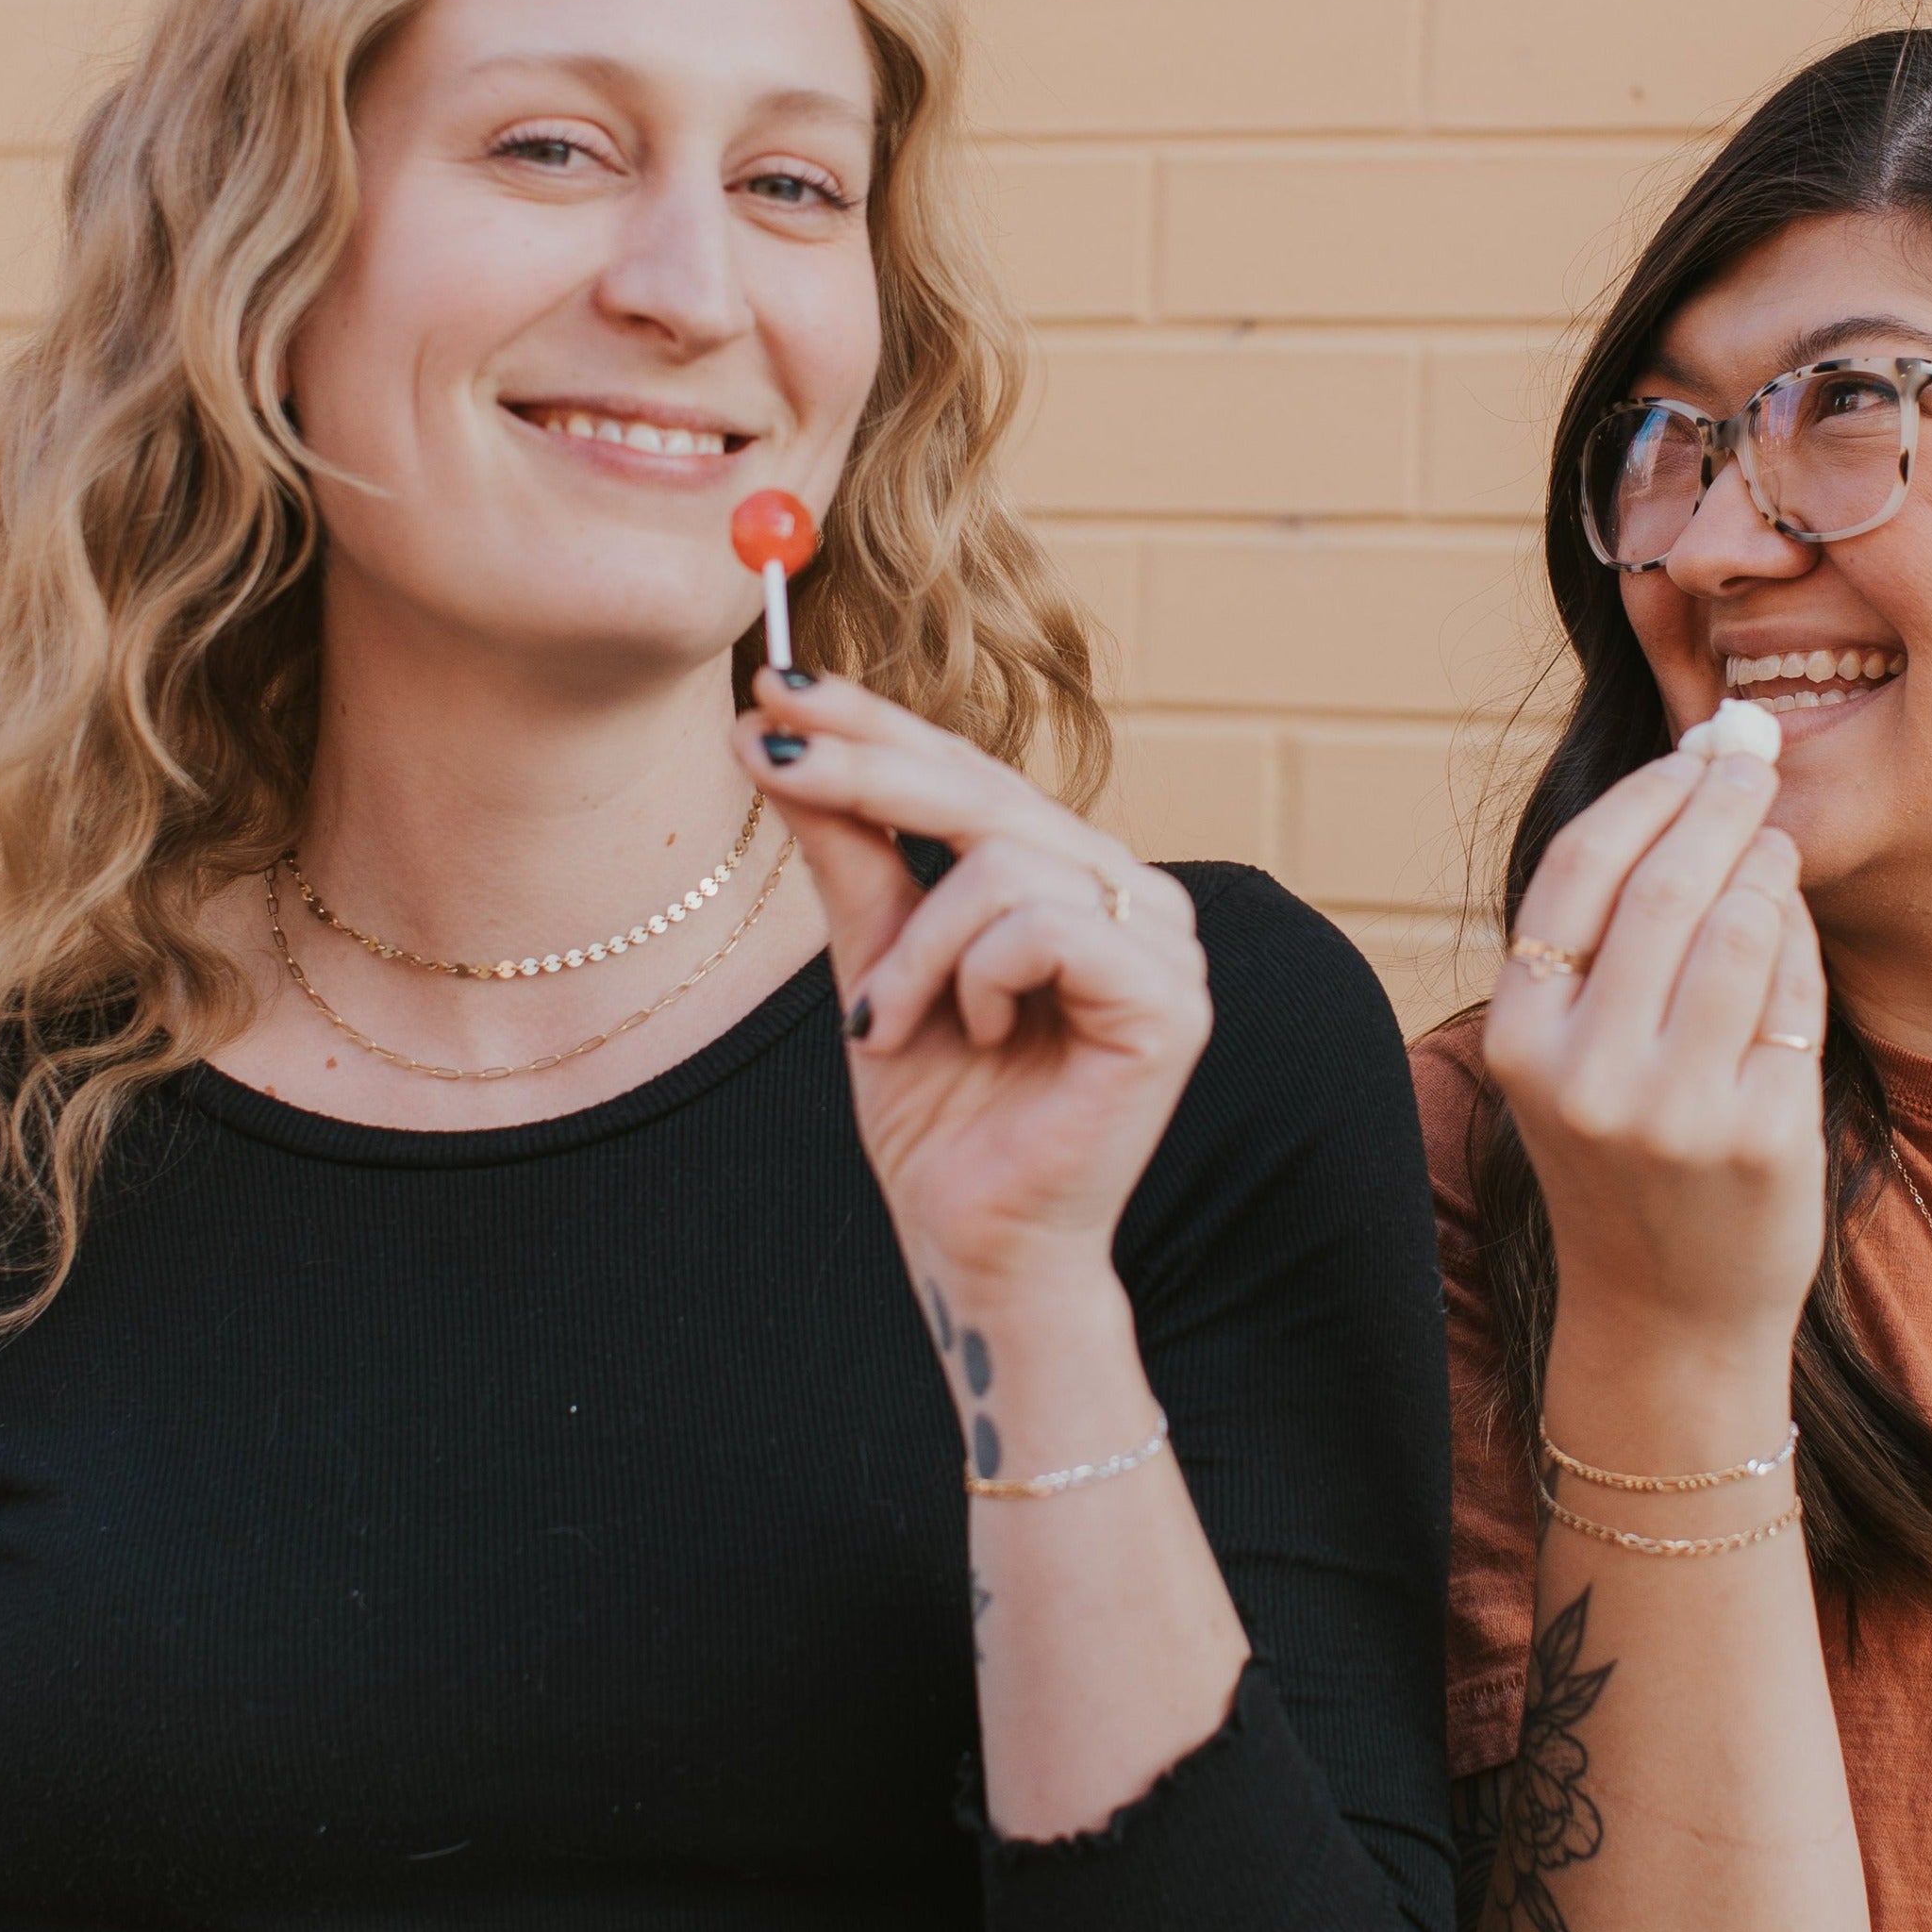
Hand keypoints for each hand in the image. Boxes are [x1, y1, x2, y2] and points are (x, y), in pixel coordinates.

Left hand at [735, 672, 1210, 1295]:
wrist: (977, 1246)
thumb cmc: (940, 1120)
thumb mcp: (874, 965)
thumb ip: (852, 857)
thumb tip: (775, 735)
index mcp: (1076, 877)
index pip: (974, 771)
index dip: (878, 722)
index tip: (775, 684)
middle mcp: (1135, 894)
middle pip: (988, 788)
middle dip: (862, 767)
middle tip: (761, 750)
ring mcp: (1165, 943)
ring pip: (1002, 860)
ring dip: (914, 948)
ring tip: (886, 1026)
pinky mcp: (1171, 1000)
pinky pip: (1041, 926)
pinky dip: (973, 978)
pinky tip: (968, 1036)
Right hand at [1482, 747, 1824, 1360]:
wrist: (1664, 1316)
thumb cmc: (1621, 1160)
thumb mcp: (1568, 1059)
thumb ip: (1602, 942)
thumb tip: (1688, 775)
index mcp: (1522, 1039)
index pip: (1580, 872)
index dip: (1647, 796)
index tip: (1692, 755)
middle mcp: (1587, 1074)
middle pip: (1665, 886)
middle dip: (1720, 806)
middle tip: (1754, 764)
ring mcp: (1675, 1110)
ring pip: (1742, 929)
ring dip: (1769, 867)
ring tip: (1773, 850)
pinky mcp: (1759, 1137)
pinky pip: (1795, 997)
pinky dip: (1801, 947)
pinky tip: (1792, 933)